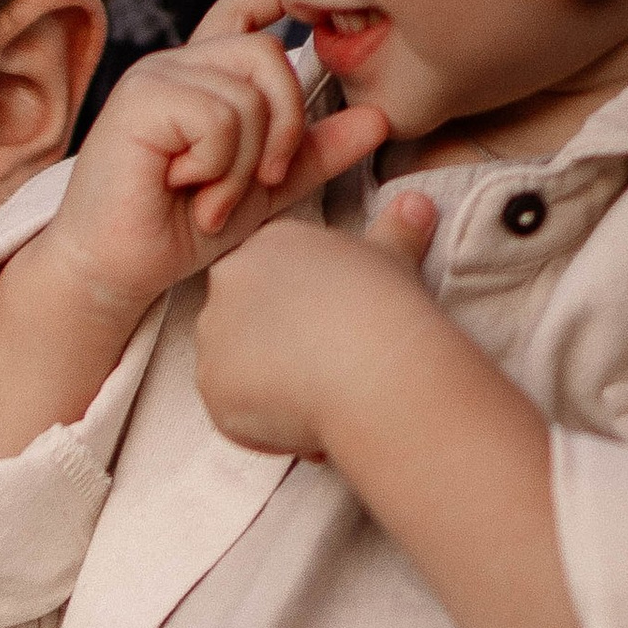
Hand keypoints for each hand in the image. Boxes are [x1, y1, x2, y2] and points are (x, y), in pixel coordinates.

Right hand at [40, 0, 389, 335]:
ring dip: (241, 163)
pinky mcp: (140, 100)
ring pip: (247, 94)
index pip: (245, 9)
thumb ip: (314, 153)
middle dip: (282, 126)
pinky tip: (184, 189)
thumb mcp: (262, 189)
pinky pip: (218, 116)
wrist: (114, 272)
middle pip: (268, 55)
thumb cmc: (177, 231)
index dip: (275, 2)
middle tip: (260, 181)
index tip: (297, 18)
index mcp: (201, 75)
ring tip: (211, 200)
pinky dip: (216, 166)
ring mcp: (155, 76)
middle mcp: (177, 64)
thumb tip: (380, 119)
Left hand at [195, 190, 441, 460]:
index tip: (334, 329)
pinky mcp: (210, 388)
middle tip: (327, 364)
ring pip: (237, 368)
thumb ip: (395, 231)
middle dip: (280, 346)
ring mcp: (213, 336)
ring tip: (320, 392)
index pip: (272, 280)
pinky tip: (303, 419)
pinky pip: (233, 411)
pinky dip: (264, 423)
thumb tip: (417, 204)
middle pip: (246, 321)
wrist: (369, 365)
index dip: (304, 312)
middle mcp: (228, 282)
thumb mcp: (393, 257)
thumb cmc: (383, 306)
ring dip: (270, 385)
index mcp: (267, 244)